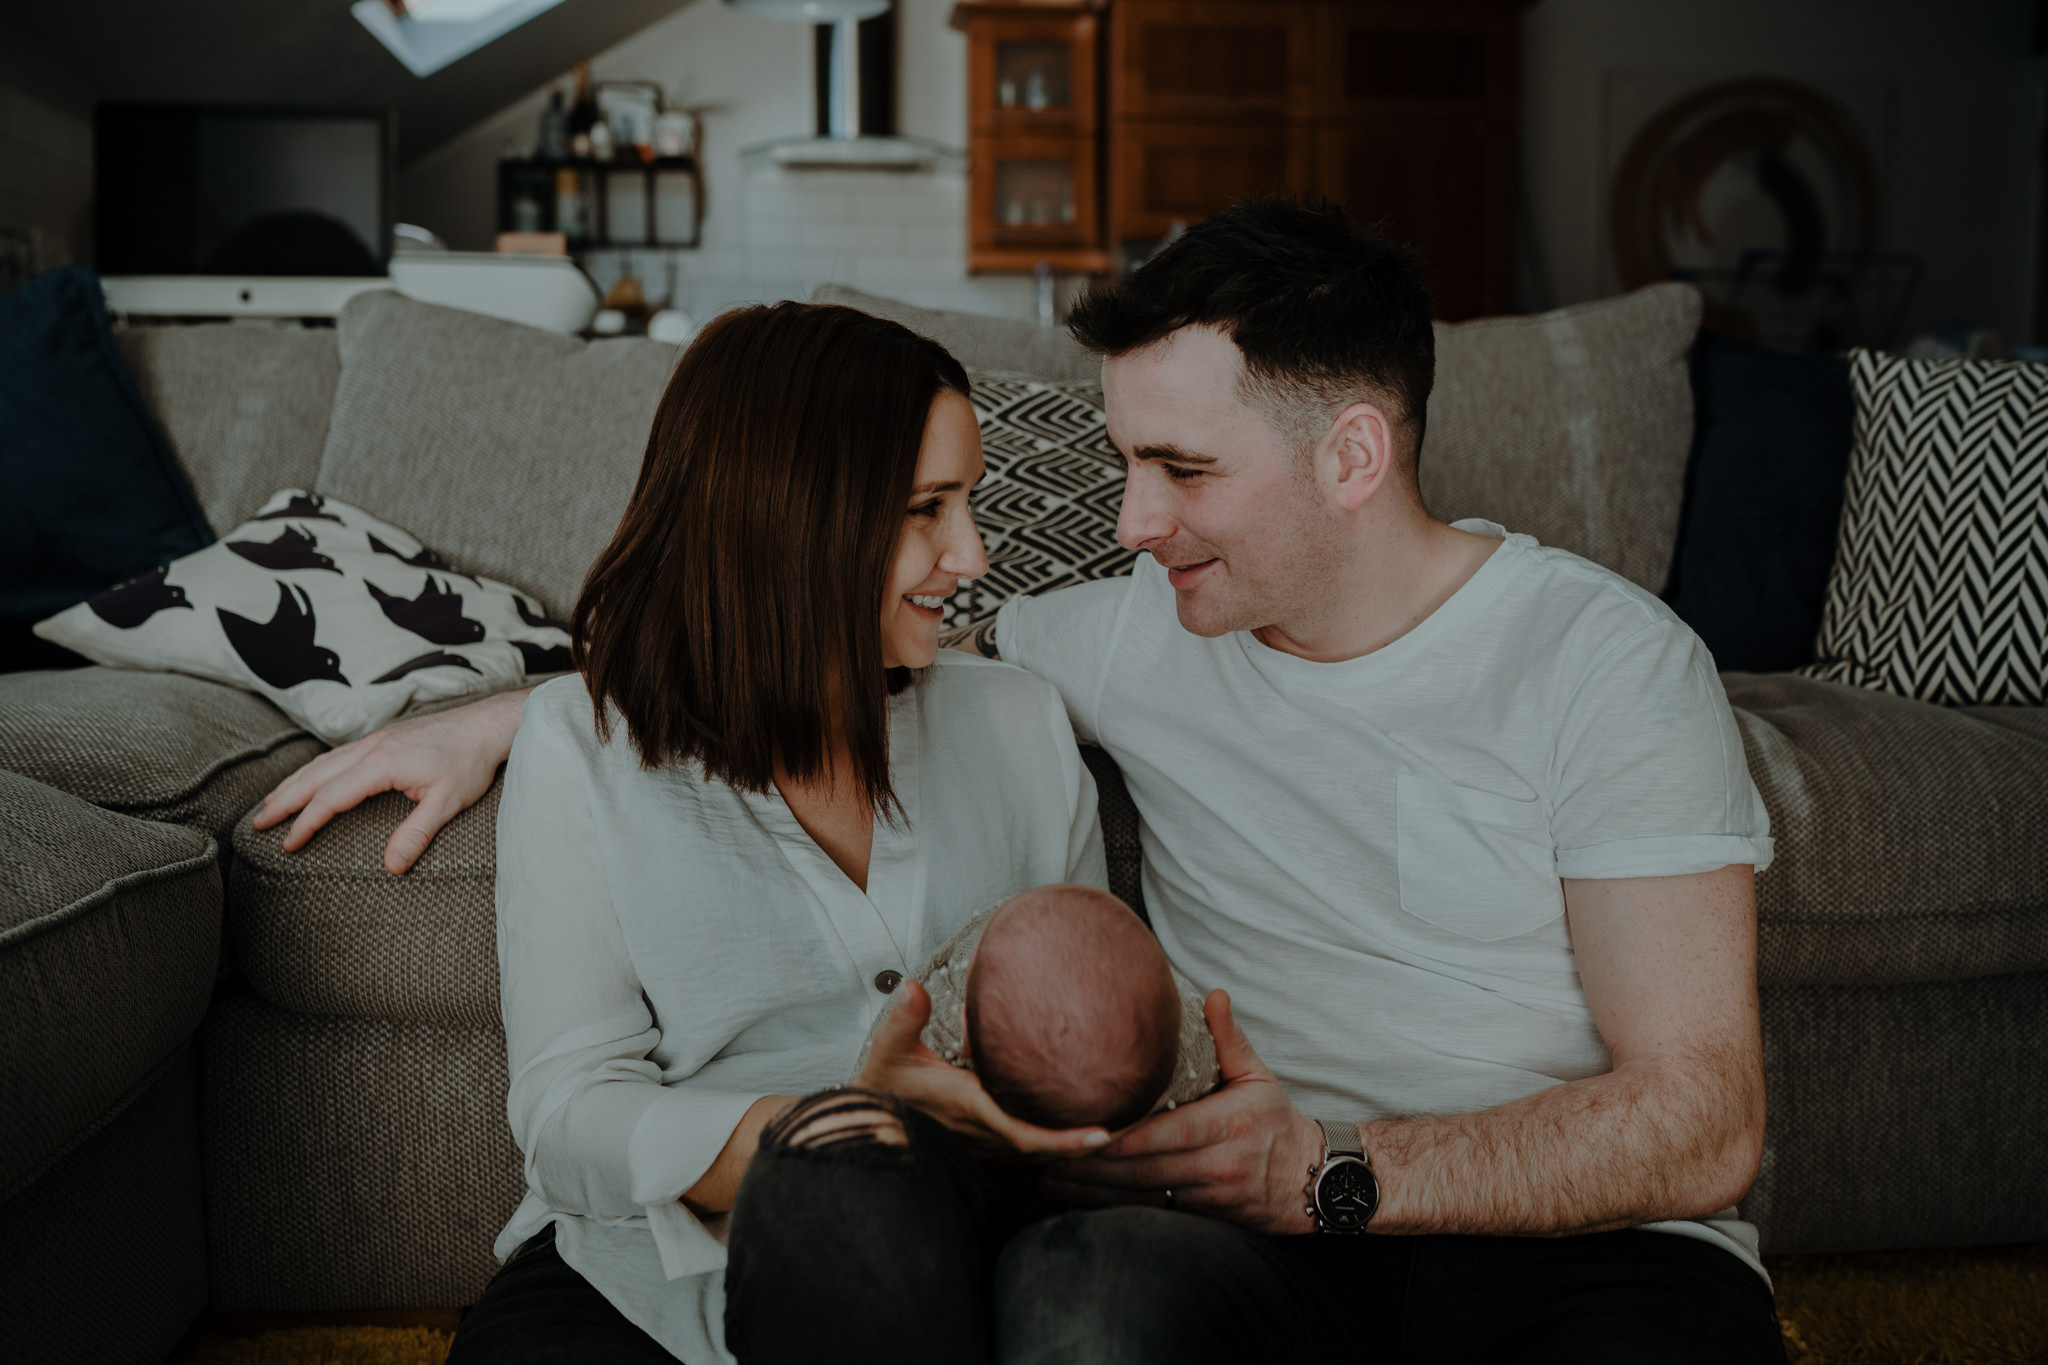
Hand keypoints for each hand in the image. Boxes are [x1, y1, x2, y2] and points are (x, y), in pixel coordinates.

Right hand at [251, 688, 528, 873]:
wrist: (488, 724)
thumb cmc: (471, 762)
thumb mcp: (448, 802)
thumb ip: (417, 834)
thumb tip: (392, 867)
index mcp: (381, 764)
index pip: (331, 797)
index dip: (306, 823)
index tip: (288, 844)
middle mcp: (371, 747)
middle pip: (315, 776)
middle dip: (284, 800)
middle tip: (258, 823)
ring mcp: (376, 739)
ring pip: (323, 761)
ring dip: (295, 782)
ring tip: (272, 802)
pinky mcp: (384, 736)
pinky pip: (338, 754)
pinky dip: (316, 769)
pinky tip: (312, 779)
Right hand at [851, 979, 1112, 1161]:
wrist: (866, 1126)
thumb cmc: (882, 1087)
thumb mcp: (889, 1050)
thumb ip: (905, 1018)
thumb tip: (912, 986)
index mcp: (971, 1111)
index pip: (1027, 1135)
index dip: (1066, 1140)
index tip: (1102, 1134)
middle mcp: (985, 1135)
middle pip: (1048, 1150)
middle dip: (1090, 1147)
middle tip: (1136, 1130)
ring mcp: (985, 1144)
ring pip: (1041, 1151)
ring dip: (1078, 1145)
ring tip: (1124, 1127)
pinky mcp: (984, 1142)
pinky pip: (1030, 1146)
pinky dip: (1058, 1141)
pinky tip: (1083, 1126)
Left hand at [1038, 989, 1324, 1232]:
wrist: (1315, 1182)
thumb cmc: (1277, 1122)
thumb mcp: (1258, 1075)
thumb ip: (1230, 1038)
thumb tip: (1213, 995)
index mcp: (1227, 1123)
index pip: (1166, 1133)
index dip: (1123, 1138)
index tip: (1082, 1133)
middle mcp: (1215, 1163)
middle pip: (1141, 1169)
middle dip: (1089, 1166)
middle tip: (1040, 1157)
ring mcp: (1207, 1196)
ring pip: (1139, 1197)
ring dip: (1089, 1193)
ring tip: (1043, 1181)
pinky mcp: (1201, 1217)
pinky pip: (1149, 1214)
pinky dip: (1111, 1210)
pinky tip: (1074, 1203)